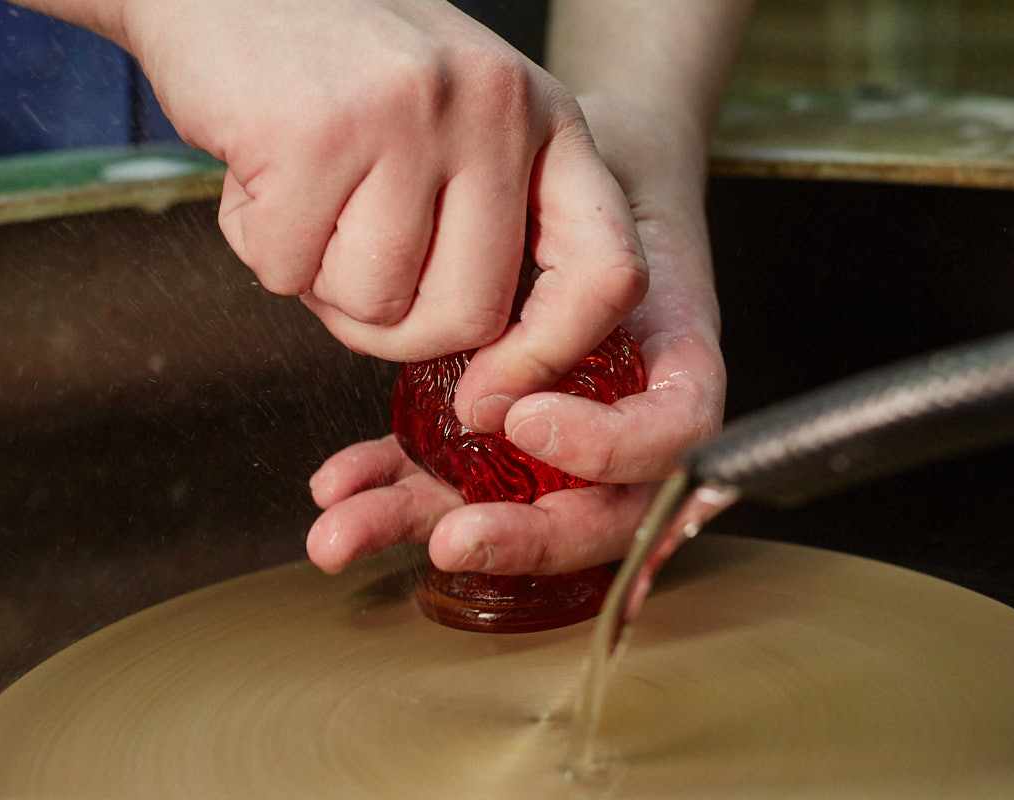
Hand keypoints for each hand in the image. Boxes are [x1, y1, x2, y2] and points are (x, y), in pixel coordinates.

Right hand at [115, 0, 645, 430]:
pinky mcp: (318, 130)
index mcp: (546, 119)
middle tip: (346, 262)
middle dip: (393, 325)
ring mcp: (411, 113)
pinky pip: (291, 272)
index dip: (550, 353)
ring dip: (320, 280)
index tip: (486, 392)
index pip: (606, 273)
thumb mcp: (454, 130)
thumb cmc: (342, 77)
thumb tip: (492, 377)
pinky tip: (261, 175)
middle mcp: (496, 107)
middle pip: (471, 317)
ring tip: (303, 195)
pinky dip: (262, 247)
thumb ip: (488, 231)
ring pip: (376, 305)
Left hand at [307, 96, 725, 573]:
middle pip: (597, 516)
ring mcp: (551, 440)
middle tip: (453, 538)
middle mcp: (620, 422)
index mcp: (675, 370)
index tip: (528, 420)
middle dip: (523, 539)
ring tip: (345, 532)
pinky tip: (339, 483)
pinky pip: (445, 474)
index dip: (609, 451)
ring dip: (422, 524)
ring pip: (507, 509)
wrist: (581, 180)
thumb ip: (581, 289)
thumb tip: (488, 401)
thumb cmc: (605, 185)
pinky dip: (387, 484)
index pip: (672, 442)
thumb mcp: (602, 208)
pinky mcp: (489, 437)